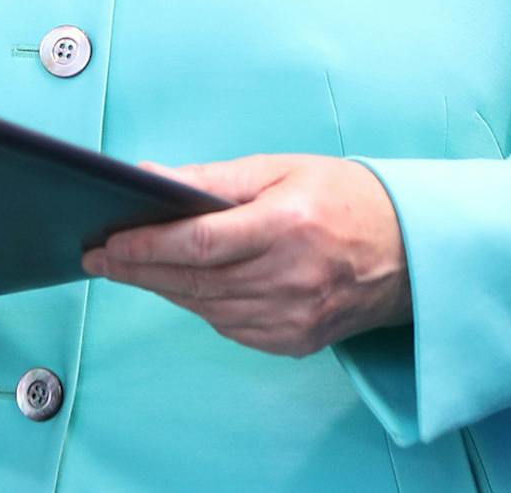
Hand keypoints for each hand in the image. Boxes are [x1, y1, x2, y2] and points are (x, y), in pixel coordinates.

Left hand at [81, 155, 410, 356]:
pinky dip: (201, 305)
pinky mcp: (296, 341)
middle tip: (98, 257)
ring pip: (206, 307)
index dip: (144, 246)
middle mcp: (290, 278)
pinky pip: (230, 326)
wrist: (411, 252)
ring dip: (163, 288)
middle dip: (138, 269)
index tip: (106, 242)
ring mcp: (294, 317)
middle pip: (193, 279)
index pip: (197, 243)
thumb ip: (212, 180)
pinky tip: (182, 286)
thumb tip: (151, 178)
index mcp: (286, 226)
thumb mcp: (280, 169)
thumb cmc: (345, 198)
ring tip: (128, 268)